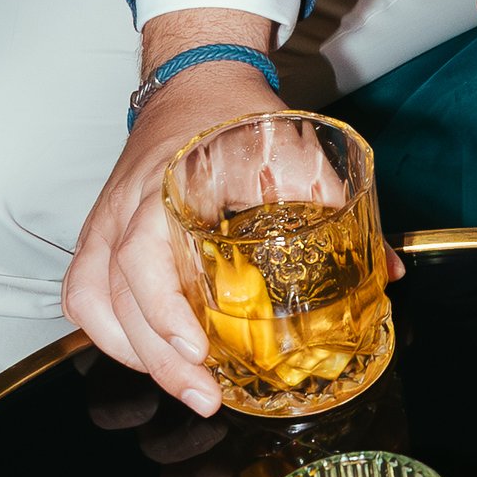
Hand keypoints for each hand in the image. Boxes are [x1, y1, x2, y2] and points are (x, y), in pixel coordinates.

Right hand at [63, 62, 405, 414]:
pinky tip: (148, 356)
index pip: (139, 255)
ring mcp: (105, 222)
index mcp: (163, 185)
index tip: (196, 347)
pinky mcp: (102, 235)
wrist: (197, 81)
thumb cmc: (239, 115)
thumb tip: (391, 273)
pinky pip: (85, 293)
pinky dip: (110, 333)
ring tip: (180, 383)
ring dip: (130, 352)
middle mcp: (123, 208)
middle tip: (204, 395)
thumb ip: (341, 210)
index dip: (162, 309)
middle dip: (157, 359)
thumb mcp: (297, 154)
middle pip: (112, 296)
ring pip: (90, 301)